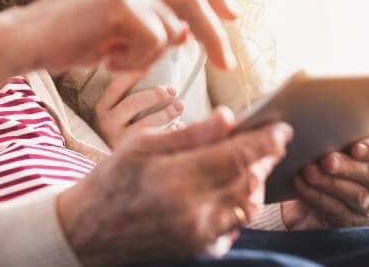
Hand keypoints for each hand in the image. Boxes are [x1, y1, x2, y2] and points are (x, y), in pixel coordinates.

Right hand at [8, 0, 239, 75]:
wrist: (23, 39)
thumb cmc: (63, 38)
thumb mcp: (113, 26)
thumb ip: (149, 20)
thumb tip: (188, 32)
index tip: (232, 15)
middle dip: (215, 34)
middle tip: (226, 64)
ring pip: (170, 30)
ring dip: (145, 55)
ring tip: (111, 56)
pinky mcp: (122, 4)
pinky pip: (153, 43)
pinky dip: (132, 60)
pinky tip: (104, 57)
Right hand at [56, 107, 291, 265]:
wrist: (86, 231)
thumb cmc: (110, 181)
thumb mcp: (142, 144)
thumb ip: (190, 133)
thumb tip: (229, 117)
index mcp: (178, 178)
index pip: (239, 155)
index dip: (266, 140)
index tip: (282, 128)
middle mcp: (195, 211)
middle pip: (250, 180)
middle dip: (264, 160)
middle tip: (269, 144)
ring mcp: (199, 235)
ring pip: (248, 206)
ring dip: (255, 184)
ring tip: (251, 166)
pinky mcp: (200, 250)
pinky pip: (235, 228)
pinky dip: (239, 208)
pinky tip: (229, 194)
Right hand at [93, 70, 183, 148]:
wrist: (115, 164)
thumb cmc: (121, 128)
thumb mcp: (116, 112)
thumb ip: (129, 96)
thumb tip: (157, 71)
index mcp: (102, 108)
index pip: (117, 86)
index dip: (135, 75)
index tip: (152, 66)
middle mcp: (107, 124)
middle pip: (133, 103)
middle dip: (156, 95)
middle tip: (172, 90)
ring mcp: (118, 140)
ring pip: (145, 124)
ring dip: (167, 113)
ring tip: (180, 106)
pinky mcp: (133, 154)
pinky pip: (155, 140)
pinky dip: (171, 132)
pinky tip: (181, 126)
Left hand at [280, 135, 368, 228]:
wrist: (304, 201)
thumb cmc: (320, 162)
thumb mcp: (326, 143)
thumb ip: (330, 131)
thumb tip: (316, 110)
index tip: (355, 148)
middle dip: (347, 167)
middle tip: (326, 161)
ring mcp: (367, 204)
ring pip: (356, 195)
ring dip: (329, 182)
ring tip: (309, 172)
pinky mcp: (351, 221)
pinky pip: (338, 210)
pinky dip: (317, 196)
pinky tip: (302, 185)